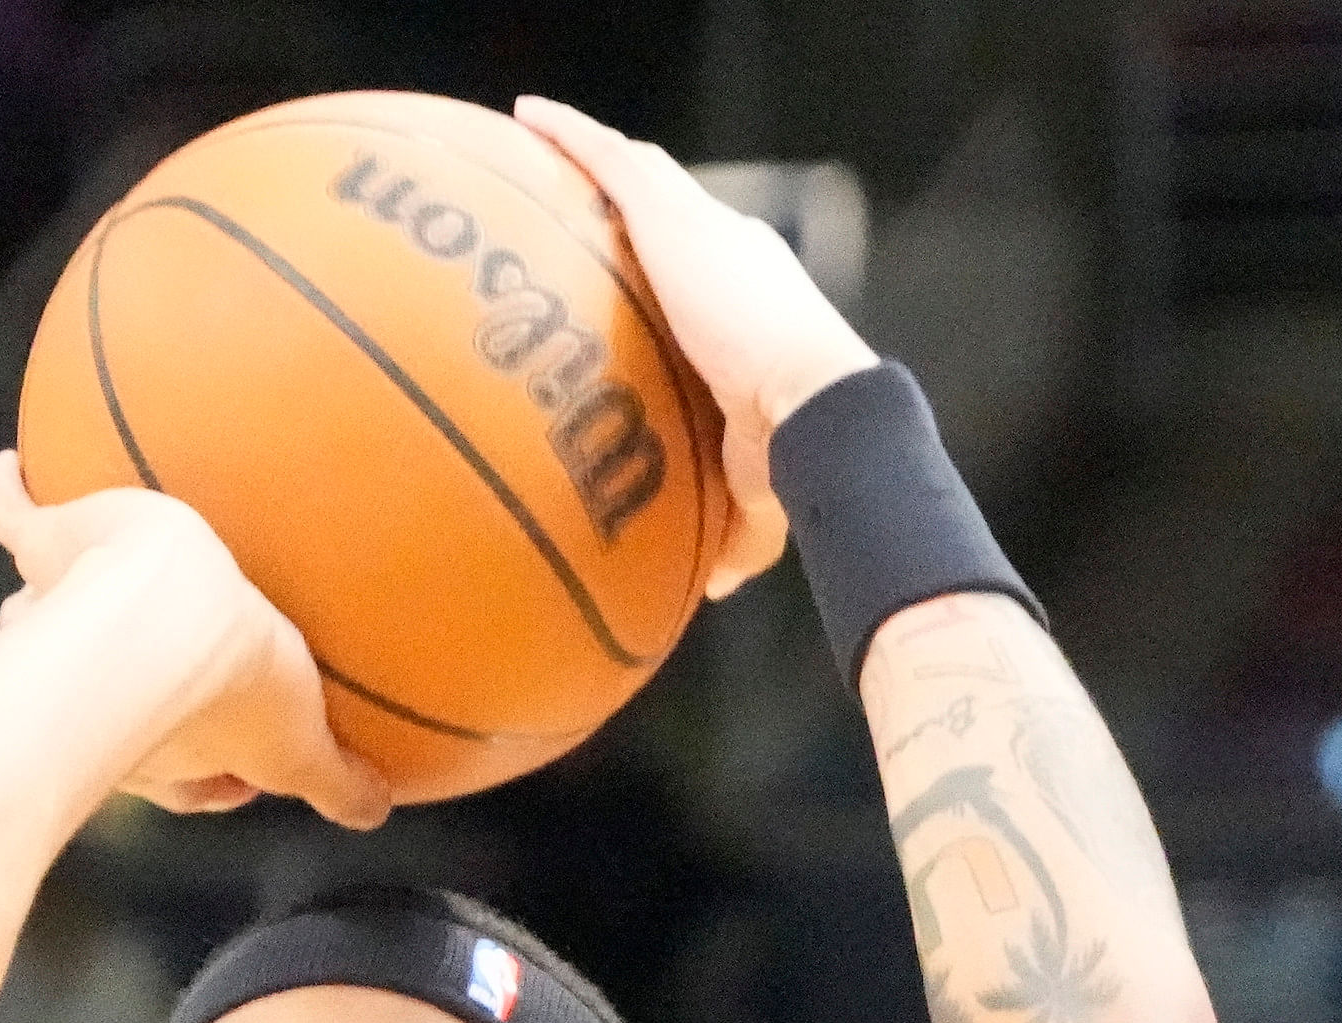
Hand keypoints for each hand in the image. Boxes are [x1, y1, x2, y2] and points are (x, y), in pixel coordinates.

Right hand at [0, 452, 390, 828]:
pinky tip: (13, 467)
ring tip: (84, 576)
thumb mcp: (300, 748)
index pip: (183, 780)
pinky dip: (12, 494)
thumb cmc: (230, 686)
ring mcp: (58, 615)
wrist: (167, 614)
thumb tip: (375, 815)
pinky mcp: (46, 546)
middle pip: (107, 703)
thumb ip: (335, 782)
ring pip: (45, 620)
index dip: (209, 781)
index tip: (237, 776)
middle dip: (129, 701)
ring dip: (57, 608)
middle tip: (169, 679)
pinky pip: (15, 514)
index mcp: (163, 748)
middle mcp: (95, 689)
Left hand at [513, 95, 878, 601]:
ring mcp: (703, 229)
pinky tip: (527, 118)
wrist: (814, 411)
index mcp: (754, 309)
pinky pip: (609, 161)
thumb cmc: (797, 457)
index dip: (680, 273)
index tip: (648, 283)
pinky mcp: (672, 216)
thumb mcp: (754, 495)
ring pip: (640, 174)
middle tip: (590, 208)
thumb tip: (714, 586)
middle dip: (636, 205)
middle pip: (674, 214)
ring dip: (598, 158)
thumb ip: (732, 531)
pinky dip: (568, 137)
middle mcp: (733, 255)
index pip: (710, 278)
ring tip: (544, 139)